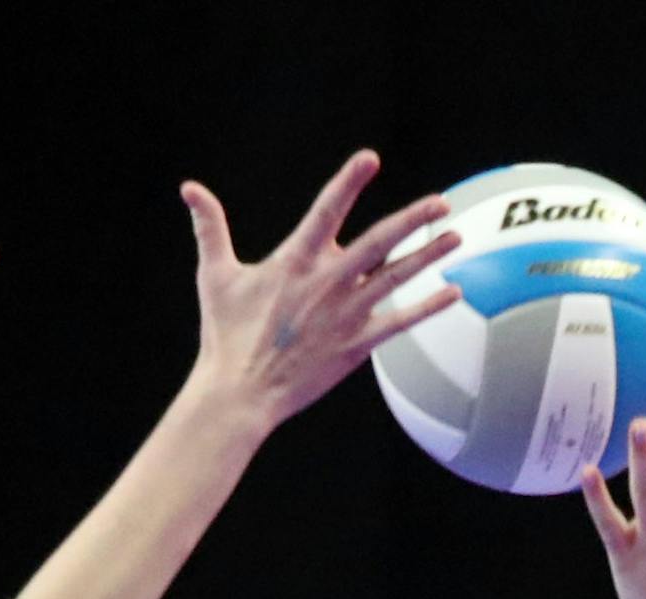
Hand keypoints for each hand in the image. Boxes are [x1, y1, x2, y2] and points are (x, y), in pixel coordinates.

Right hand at [181, 153, 462, 432]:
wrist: (240, 393)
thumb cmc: (225, 335)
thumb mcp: (214, 275)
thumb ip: (210, 227)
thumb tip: (189, 188)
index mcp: (295, 261)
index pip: (326, 210)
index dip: (348, 182)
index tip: (370, 159)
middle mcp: (327, 283)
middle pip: (380, 242)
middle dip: (413, 220)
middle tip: (441, 203)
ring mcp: (345, 314)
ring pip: (397, 278)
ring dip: (429, 256)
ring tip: (456, 237)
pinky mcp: (355, 345)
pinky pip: (400, 322)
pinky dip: (428, 307)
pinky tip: (453, 293)